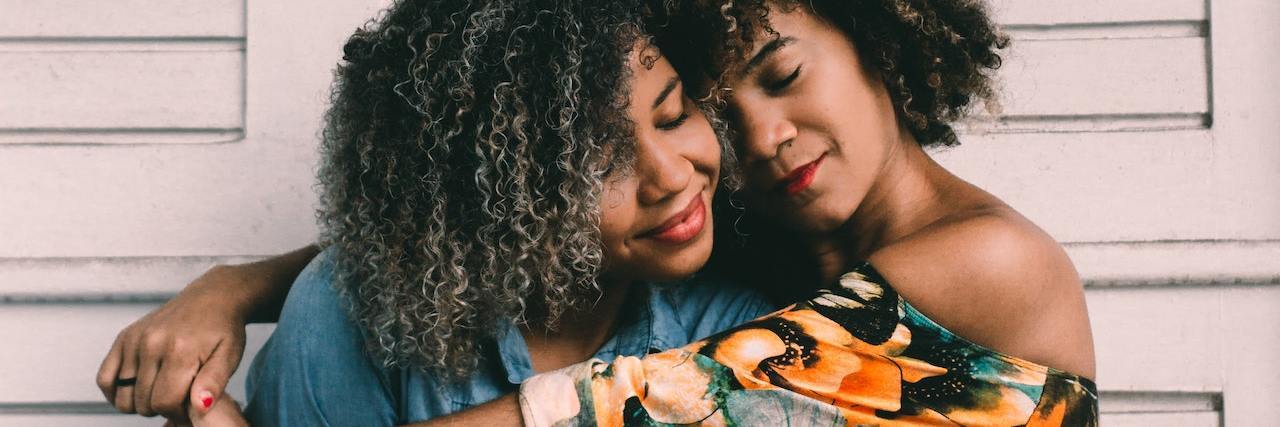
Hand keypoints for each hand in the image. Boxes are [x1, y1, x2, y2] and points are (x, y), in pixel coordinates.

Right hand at [96, 265, 250, 421]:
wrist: (213, 298)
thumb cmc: (223, 330)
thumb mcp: (228, 357)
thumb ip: (213, 384)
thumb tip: (200, 407)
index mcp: (180, 350)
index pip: (165, 403)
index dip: (178, 413)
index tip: (190, 406)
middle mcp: (152, 344)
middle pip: (144, 402)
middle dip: (162, 407)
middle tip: (179, 395)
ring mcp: (134, 340)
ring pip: (123, 396)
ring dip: (141, 402)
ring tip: (163, 390)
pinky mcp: (124, 337)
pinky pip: (105, 378)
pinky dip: (116, 392)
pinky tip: (136, 391)